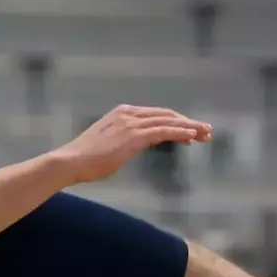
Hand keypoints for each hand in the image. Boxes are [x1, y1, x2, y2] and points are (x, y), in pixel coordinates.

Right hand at [51, 105, 212, 184]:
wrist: (70, 162)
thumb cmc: (83, 160)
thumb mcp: (105, 145)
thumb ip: (121, 141)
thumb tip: (128, 148)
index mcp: (122, 113)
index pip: (155, 115)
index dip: (175, 121)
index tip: (189, 131)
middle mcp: (129, 114)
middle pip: (166, 114)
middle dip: (187, 123)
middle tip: (204, 132)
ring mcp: (132, 123)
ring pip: (169, 121)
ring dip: (190, 127)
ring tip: (205, 135)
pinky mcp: (135, 136)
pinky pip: (165, 131)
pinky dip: (181, 132)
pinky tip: (192, 137)